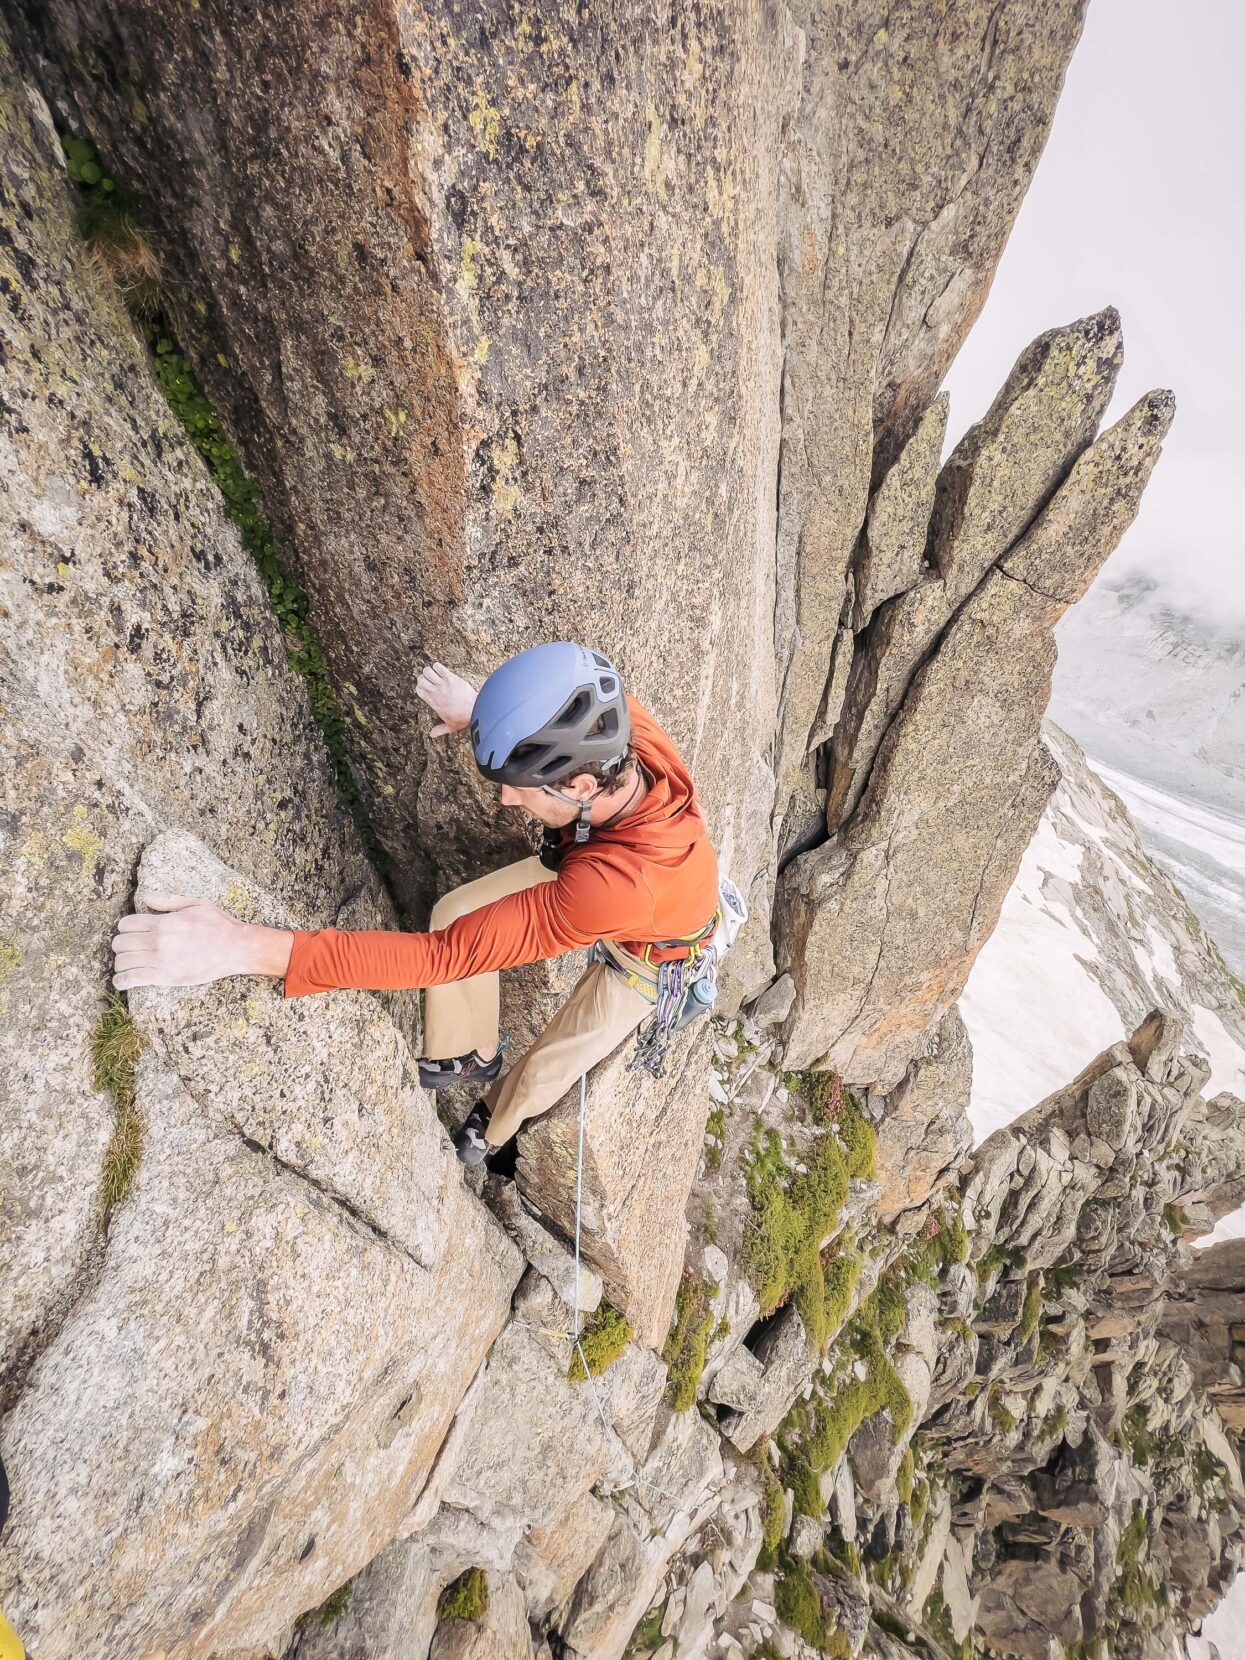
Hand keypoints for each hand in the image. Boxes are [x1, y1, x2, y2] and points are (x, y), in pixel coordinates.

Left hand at [110, 893, 291, 989]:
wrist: (236, 949)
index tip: (131, 933)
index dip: (125, 928)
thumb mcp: (197, 904)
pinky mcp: (164, 978)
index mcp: (163, 922)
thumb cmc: (219, 925)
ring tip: (126, 964)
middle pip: (120, 943)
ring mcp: (160, 960)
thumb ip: (168, 902)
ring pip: (122, 962)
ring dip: (120, 963)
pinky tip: (122, 980)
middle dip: (120, 945)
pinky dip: (121, 981)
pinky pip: (131, 979)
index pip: (126, 924)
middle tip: (129, 949)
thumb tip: (145, 897)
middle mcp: (158, 940)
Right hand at [416, 661, 475, 736]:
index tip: (424, 686)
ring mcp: (442, 684)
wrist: (474, 708)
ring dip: (429, 670)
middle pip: (421, 679)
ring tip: (433, 671)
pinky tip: (439, 667)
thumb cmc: (463, 717)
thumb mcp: (450, 726)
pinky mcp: (451, 678)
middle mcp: (435, 692)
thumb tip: (432, 734)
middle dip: (423, 677)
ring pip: (427, 671)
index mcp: (433, 702)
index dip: (420, 687)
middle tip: (428, 678)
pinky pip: (439, 667)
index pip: (419, 690)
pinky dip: (437, 666)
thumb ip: (440, 730)